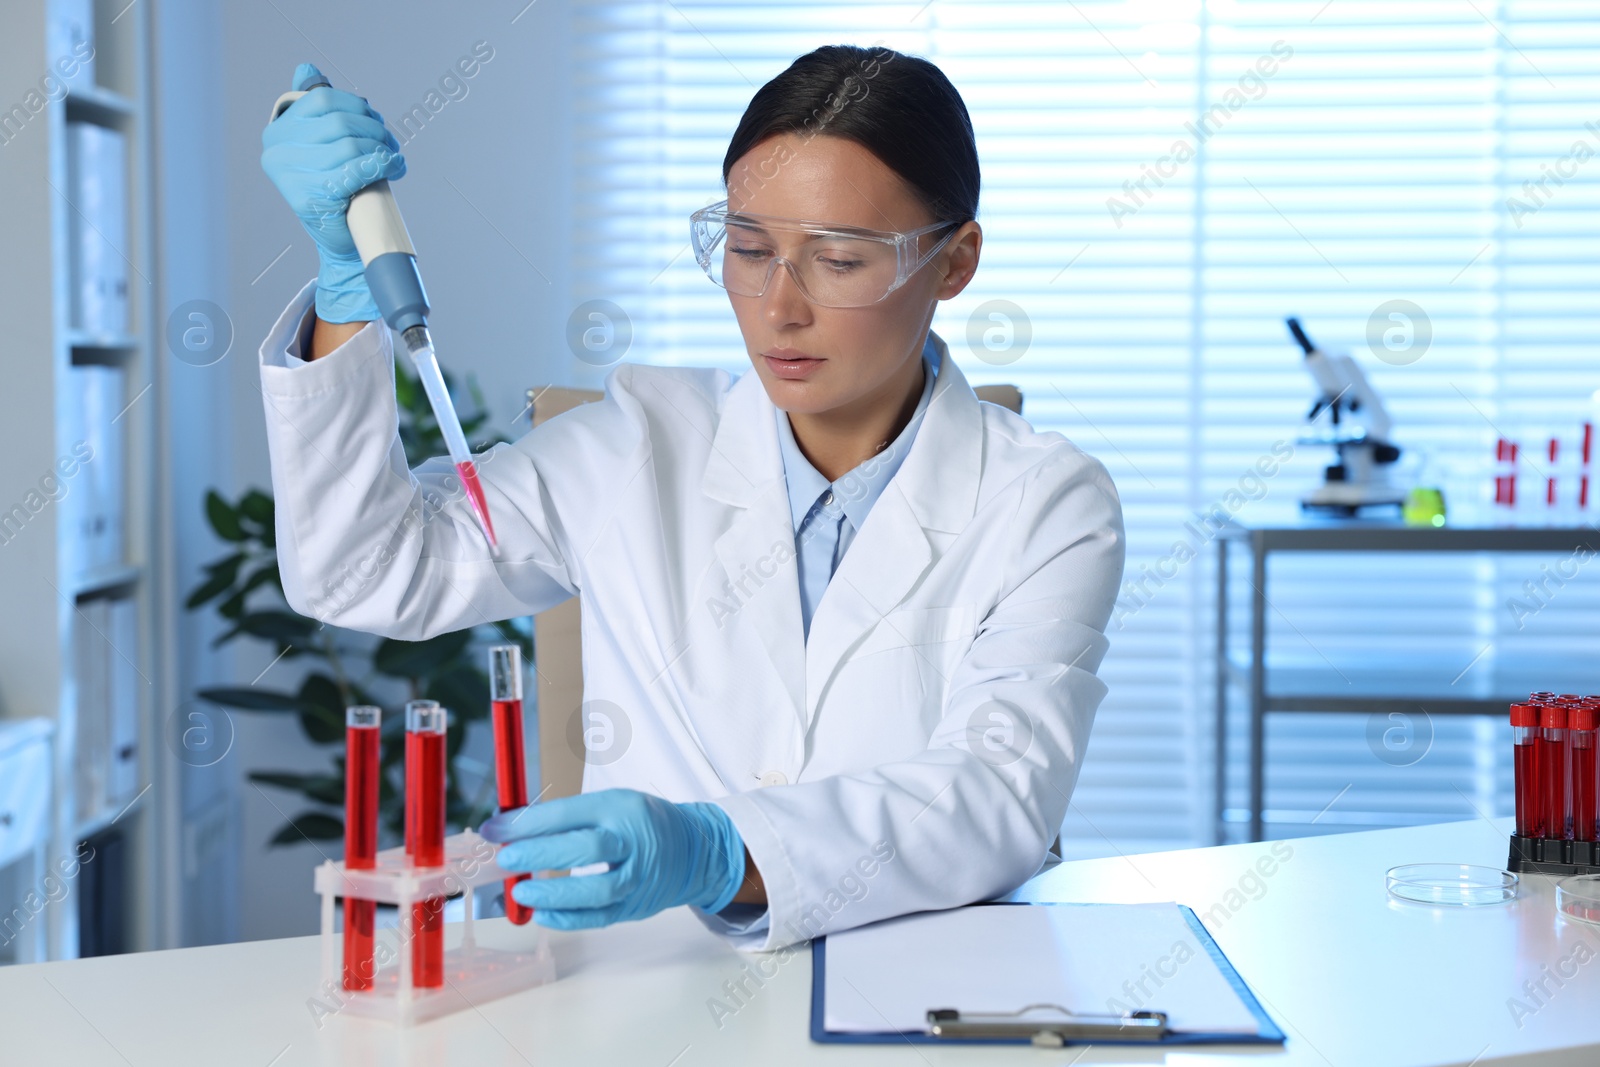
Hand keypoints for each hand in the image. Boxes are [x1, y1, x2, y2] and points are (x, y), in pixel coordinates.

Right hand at [259, 62, 405, 322]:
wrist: (342, 241)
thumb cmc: (336, 188)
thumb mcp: (323, 144)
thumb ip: (314, 108)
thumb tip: (306, 69)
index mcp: (277, 131)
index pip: (323, 100)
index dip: (358, 107)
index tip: (376, 121)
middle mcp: (276, 151)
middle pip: (339, 122)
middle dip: (374, 130)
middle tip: (391, 144)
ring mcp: (291, 176)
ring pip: (349, 145)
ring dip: (381, 150)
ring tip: (394, 159)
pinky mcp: (310, 199)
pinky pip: (353, 171)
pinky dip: (380, 166)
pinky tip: (394, 167)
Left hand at [479, 789, 745, 929]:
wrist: (695, 850)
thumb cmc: (641, 823)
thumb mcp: (612, 804)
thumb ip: (567, 818)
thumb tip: (510, 830)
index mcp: (621, 807)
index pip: (570, 813)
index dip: (529, 822)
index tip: (495, 829)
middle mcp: (632, 841)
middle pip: (586, 849)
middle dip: (541, 854)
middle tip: (506, 858)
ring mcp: (637, 877)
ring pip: (597, 889)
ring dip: (554, 893)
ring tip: (520, 893)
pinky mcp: (635, 906)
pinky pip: (601, 917)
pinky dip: (569, 919)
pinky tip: (542, 915)